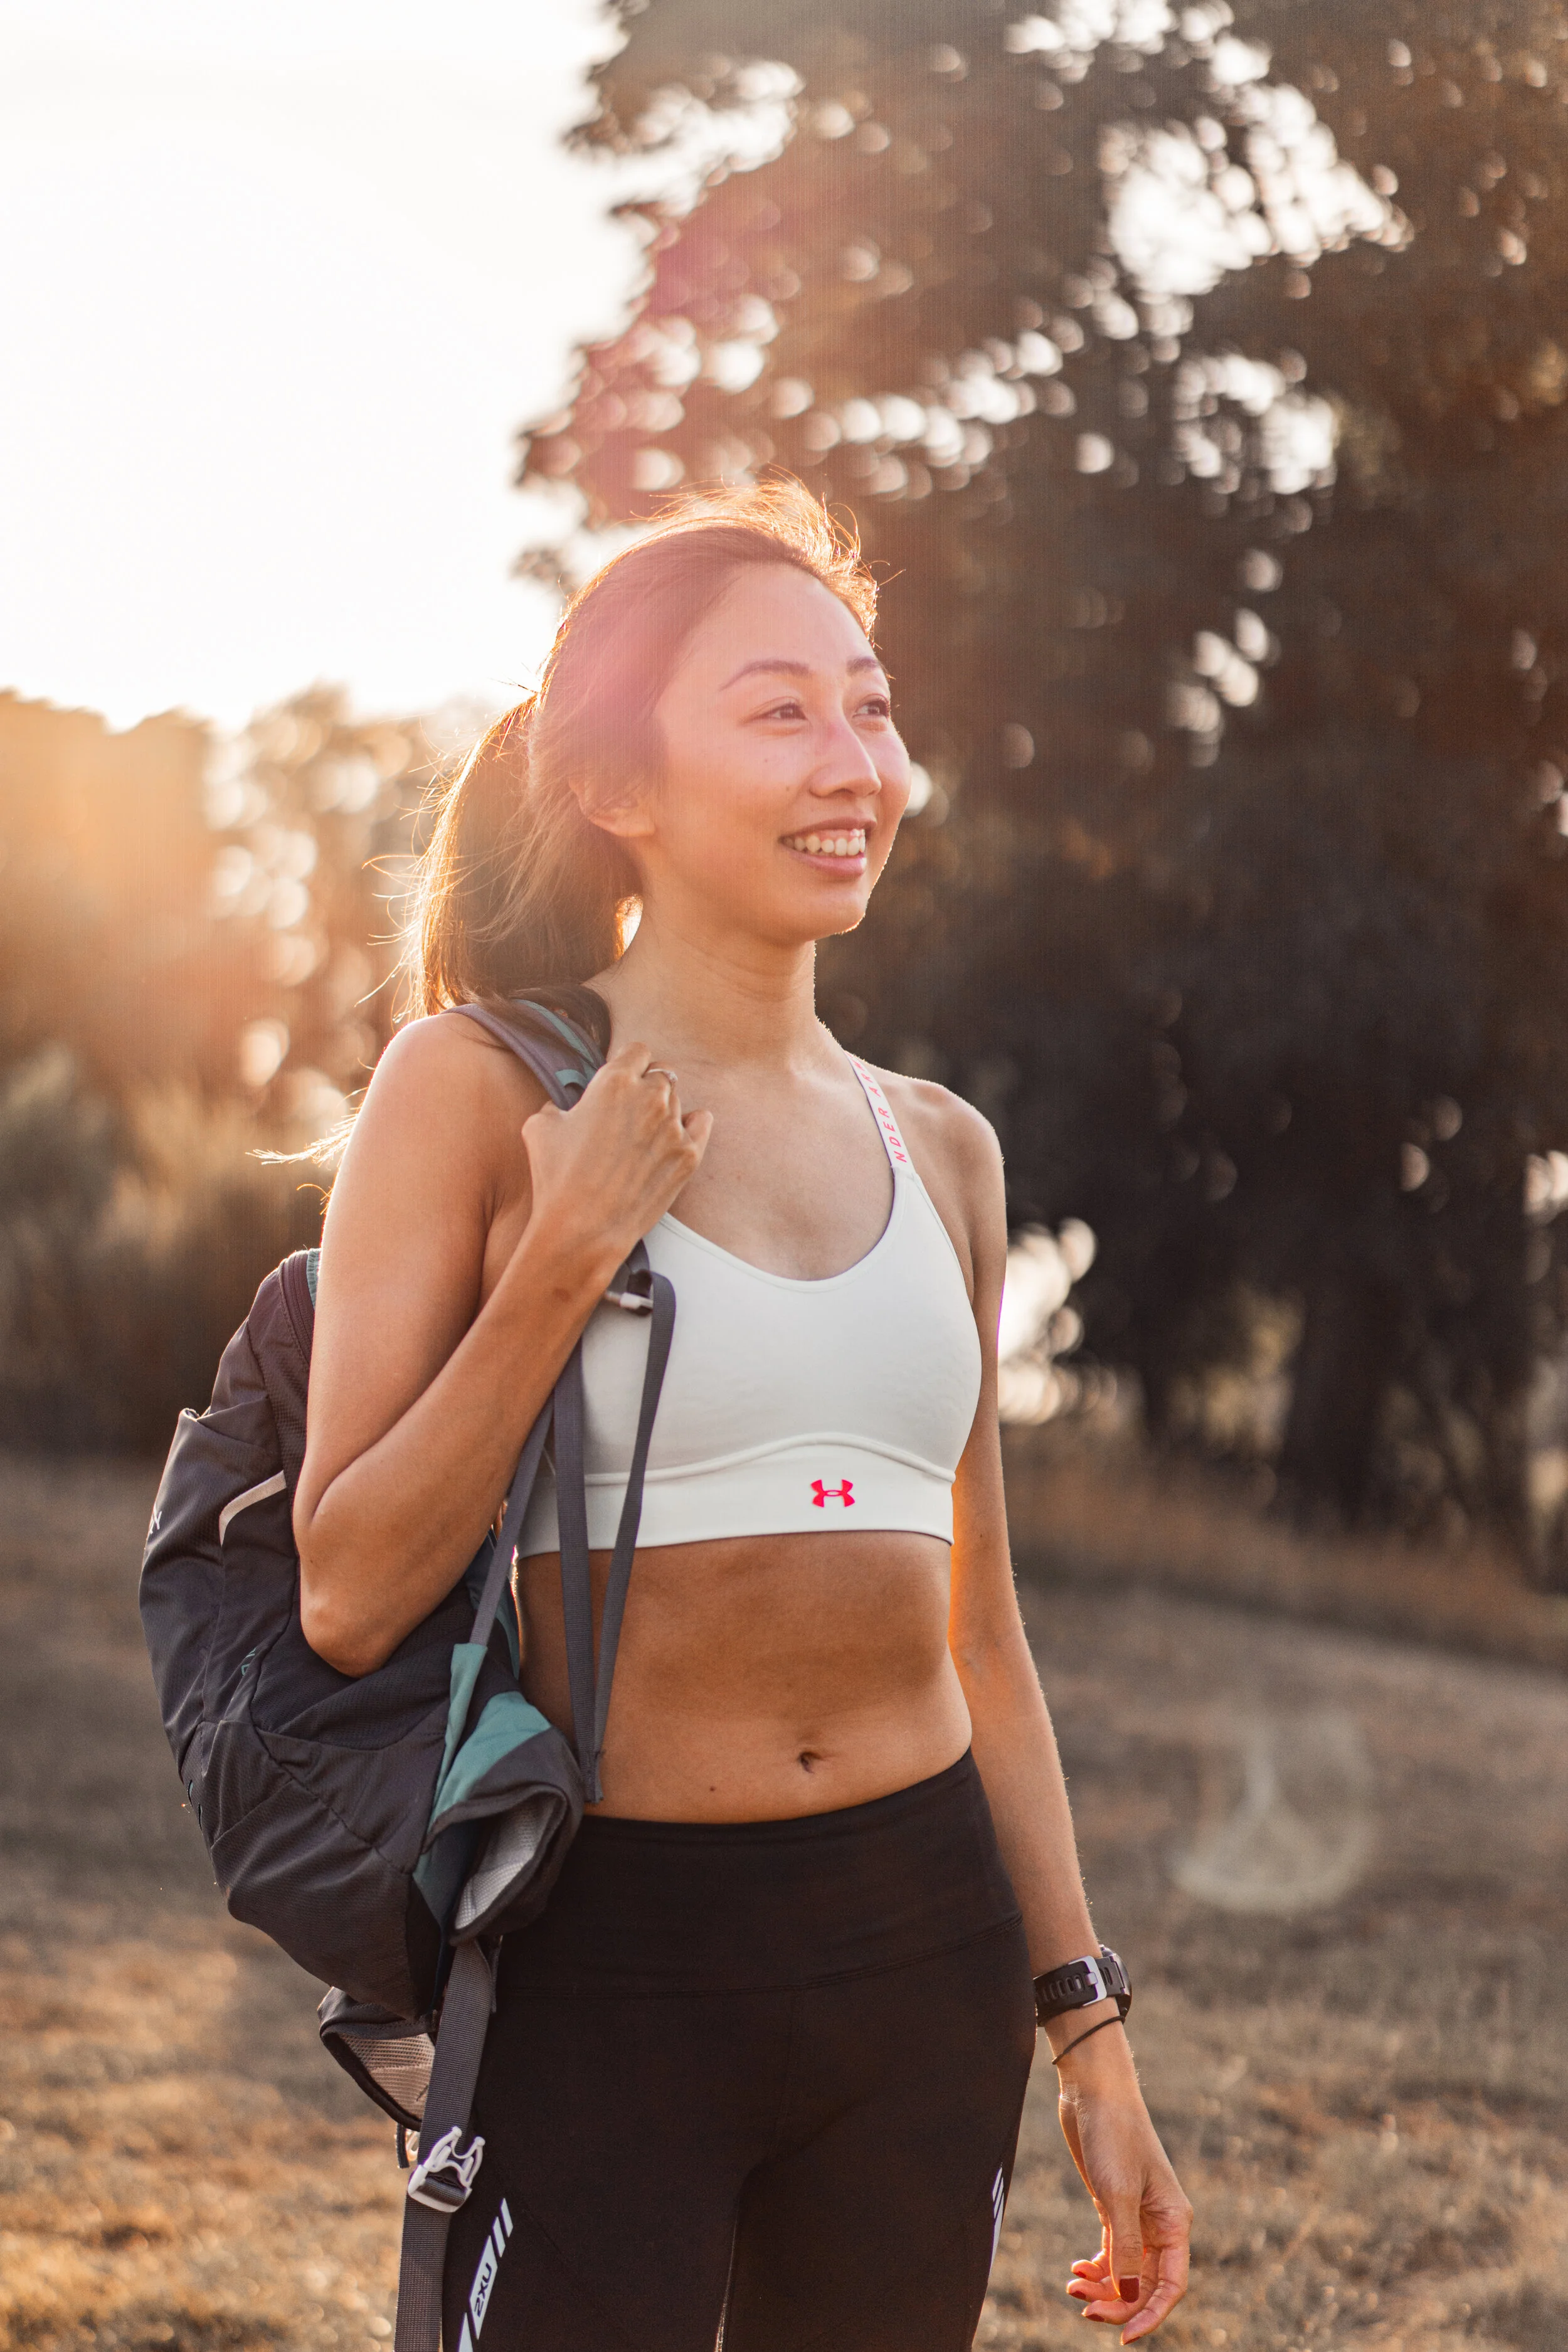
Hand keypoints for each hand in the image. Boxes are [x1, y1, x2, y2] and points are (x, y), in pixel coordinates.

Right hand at [520, 1041, 711, 1279]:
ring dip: (662, 1111)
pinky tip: (674, 1136)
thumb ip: (561, 1105)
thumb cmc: (557, 1178)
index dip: (628, 1065)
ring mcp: (674, 1125)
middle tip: (629, 1112)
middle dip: (646, 1088)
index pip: (637, 1051)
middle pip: (661, 1074)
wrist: (583, 1229)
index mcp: (614, 1080)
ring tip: (642, 1137)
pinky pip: (702, 1122)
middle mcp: (650, 1096)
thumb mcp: (541, 1126)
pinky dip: (691, 1125)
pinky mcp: (690, 1154)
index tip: (621, 1081)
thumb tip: (567, 1110)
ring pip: (677, 1100)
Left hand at [1052, 2024, 1190, 2340]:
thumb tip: (1128, 2296)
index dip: (1150, 2315)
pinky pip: (1112, 2253)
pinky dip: (1096, 2267)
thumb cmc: (1113, 2134)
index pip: (1171, 2285)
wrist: (1092, 2090)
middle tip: (1083, 2307)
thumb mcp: (1117, 2193)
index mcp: (1174, 2221)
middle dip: (1117, 2303)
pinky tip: (1076, 2270)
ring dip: (1102, 2286)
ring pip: (1126, 2271)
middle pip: (1146, 2284)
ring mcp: (1136, 2216)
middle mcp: (1160, 2224)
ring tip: (1072, 2287)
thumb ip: (1125, 2247)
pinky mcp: (1113, 2206)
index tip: (1123, 2336)